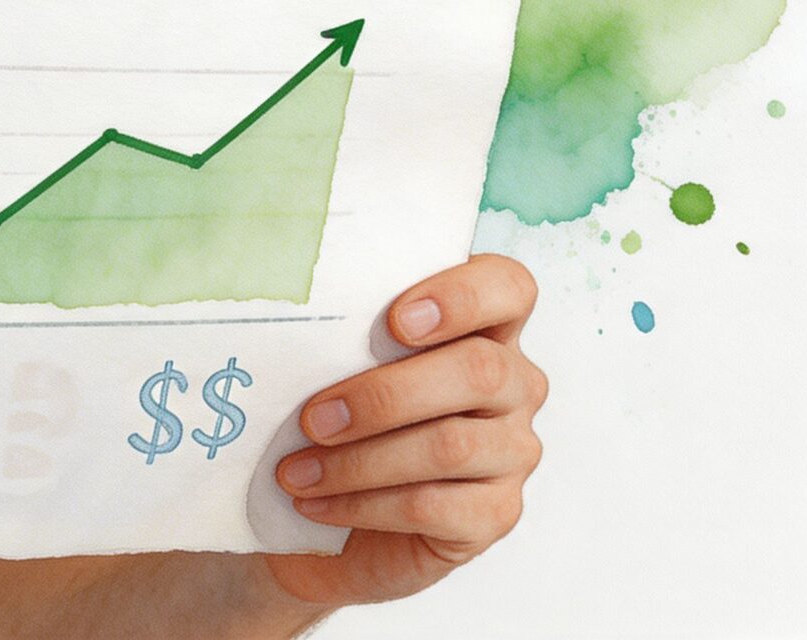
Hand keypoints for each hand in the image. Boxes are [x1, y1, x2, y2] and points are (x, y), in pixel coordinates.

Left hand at [260, 253, 546, 607]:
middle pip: (478, 371)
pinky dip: (363, 505)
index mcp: (486, 328)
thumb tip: (292, 324)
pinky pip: (433, 506)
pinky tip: (316, 503)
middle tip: (313, 419)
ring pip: (450, 446)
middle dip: (385, 395)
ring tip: (296, 472)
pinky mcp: (496, 513)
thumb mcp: (345, 368)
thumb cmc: (346, 421)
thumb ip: (344, 339)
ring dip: (359, 461)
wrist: (347, 518)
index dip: (462, 296)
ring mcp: (513, 451)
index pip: (508, 288)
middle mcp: (514, 385)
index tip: (395, 320)